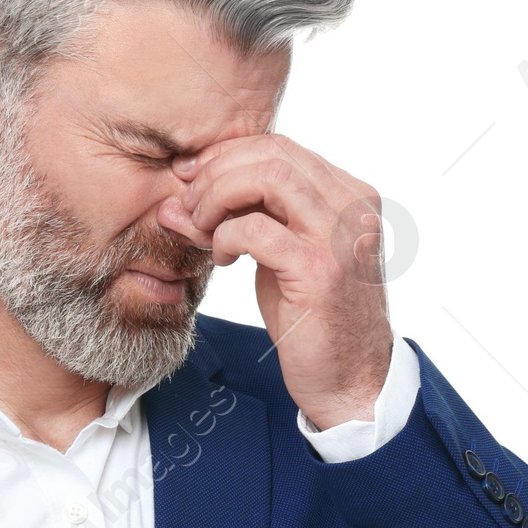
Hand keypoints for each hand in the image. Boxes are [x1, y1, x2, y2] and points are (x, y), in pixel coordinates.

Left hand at [157, 134, 393, 430]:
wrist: (351, 380)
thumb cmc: (313, 320)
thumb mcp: (276, 258)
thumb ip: (239, 220)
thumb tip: (175, 198)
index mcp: (349, 194)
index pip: (279, 146)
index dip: (226, 156)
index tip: (192, 180)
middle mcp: (352, 206)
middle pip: (270, 152)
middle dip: (216, 173)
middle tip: (190, 206)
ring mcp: (339, 236)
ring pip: (266, 177)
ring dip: (218, 197)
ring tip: (204, 228)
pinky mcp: (319, 270)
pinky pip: (255, 229)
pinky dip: (226, 236)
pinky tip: (223, 257)